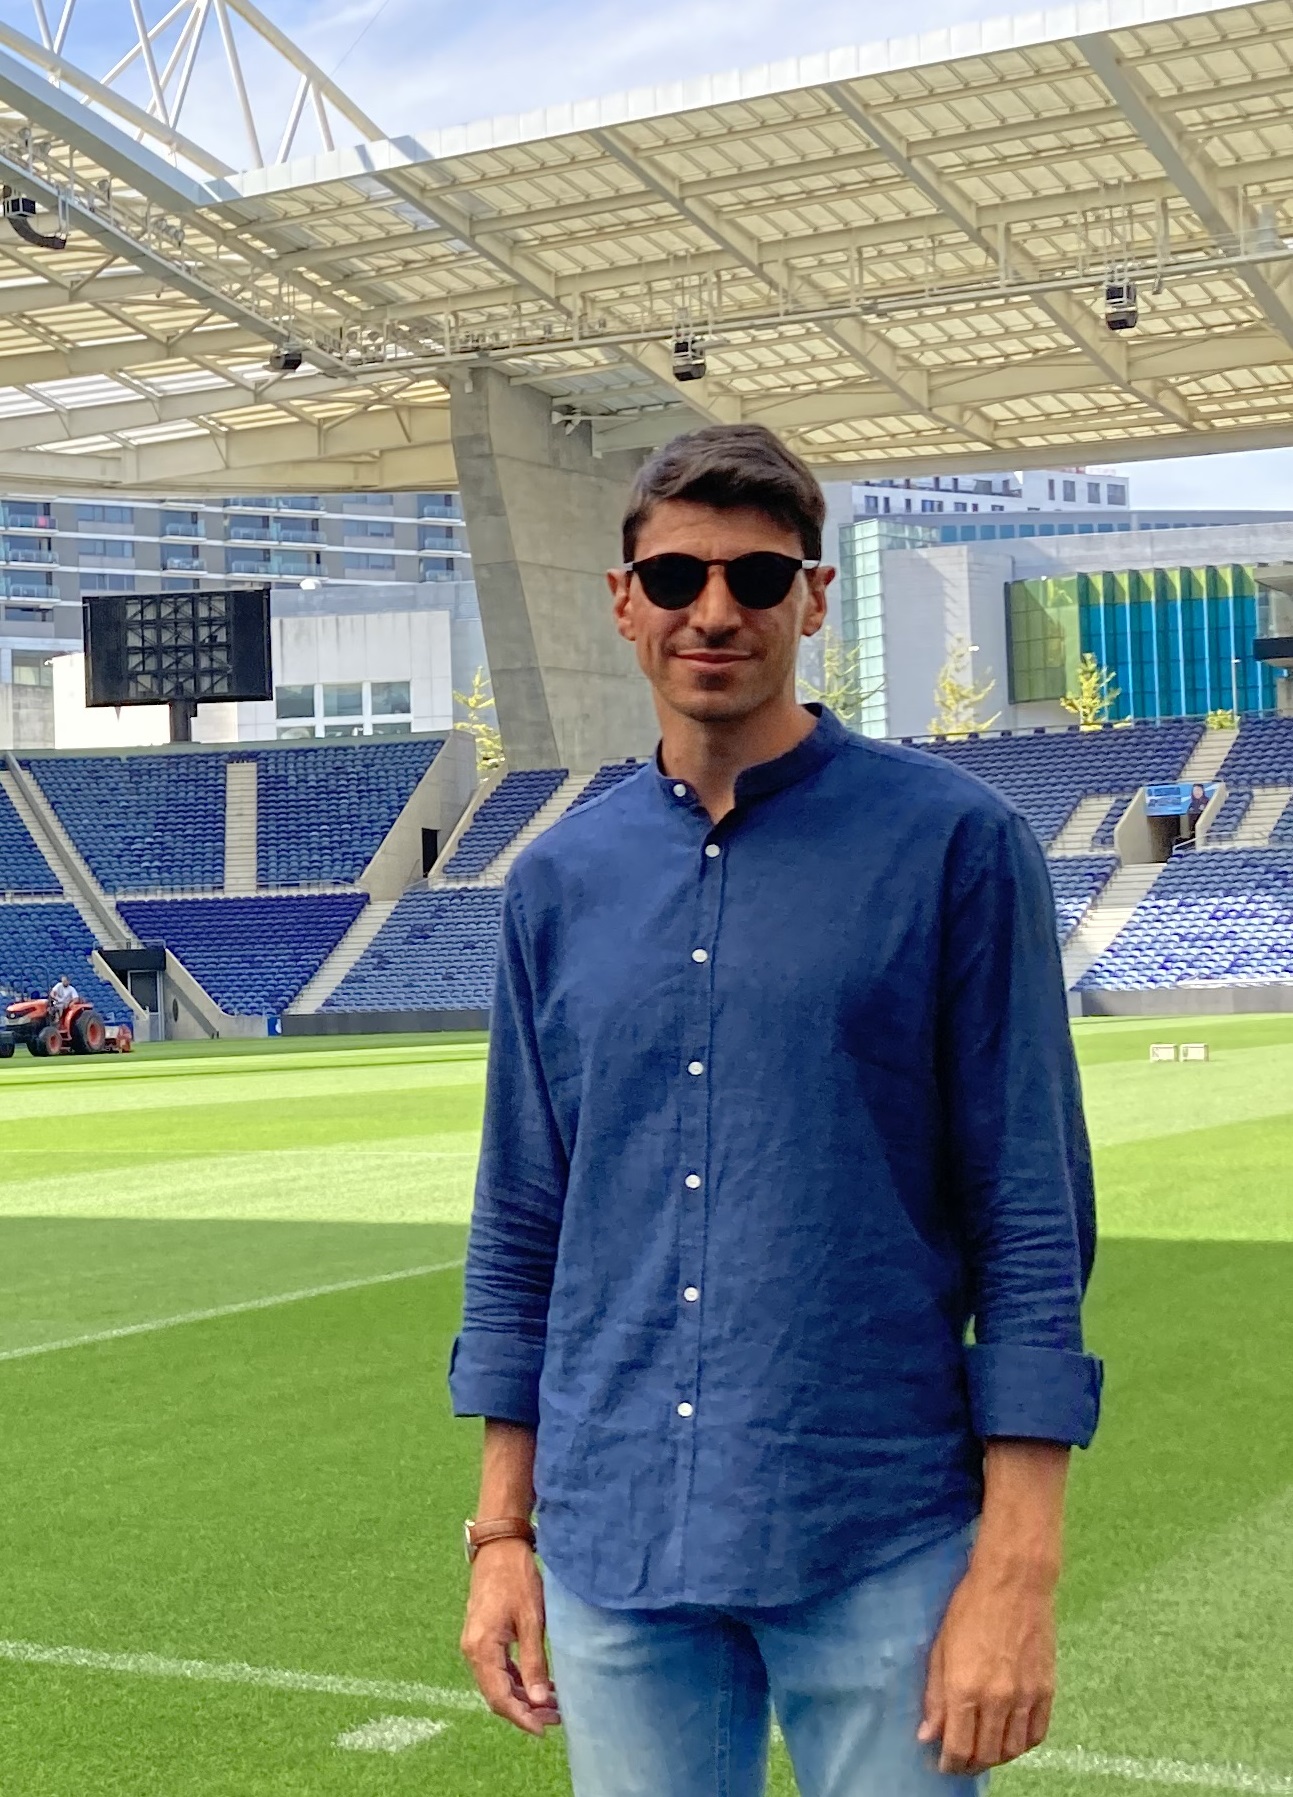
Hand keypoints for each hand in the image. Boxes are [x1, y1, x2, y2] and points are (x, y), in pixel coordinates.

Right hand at [460, 1539, 560, 1735]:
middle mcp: (473, 1651)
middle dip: (526, 1710)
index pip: (500, 1697)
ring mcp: (475, 1644)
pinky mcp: (482, 1637)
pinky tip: (540, 1683)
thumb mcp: (531, 1619)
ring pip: (498, 1683)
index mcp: (482, 1649)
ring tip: (553, 1704)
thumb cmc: (516, 1577)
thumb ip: (534, 1662)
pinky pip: (498, 1669)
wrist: (499, 1545)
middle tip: (556, 1717)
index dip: (522, 1718)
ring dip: (523, 1697)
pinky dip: (518, 1680)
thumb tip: (540, 1701)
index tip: (544, 1730)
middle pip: (497, 1695)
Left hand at [917, 1549, 1056, 1774]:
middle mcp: (996, 1700)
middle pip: (985, 1755)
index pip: (957, 1748)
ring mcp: (1024, 1697)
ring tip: (984, 1750)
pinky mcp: (1046, 1690)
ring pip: (1012, 1750)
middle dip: (969, 1764)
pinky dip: (1022, 1745)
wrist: (1014, 1582)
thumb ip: (934, 1696)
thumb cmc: (969, 1607)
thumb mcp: (941, 1647)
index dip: (948, 1764)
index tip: (942, 1764)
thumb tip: (927, 1735)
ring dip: (996, 1757)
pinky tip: (1010, 1739)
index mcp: (965, 1688)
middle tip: (960, 1760)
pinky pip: (1036, 1734)